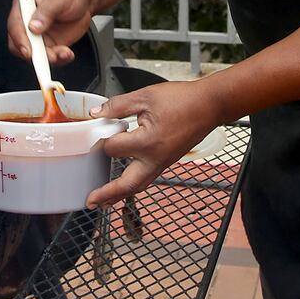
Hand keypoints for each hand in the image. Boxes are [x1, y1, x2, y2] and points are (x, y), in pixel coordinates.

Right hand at [5, 0, 94, 65]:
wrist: (85, 0)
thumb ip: (46, 11)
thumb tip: (33, 27)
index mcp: (24, 6)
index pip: (14, 25)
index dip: (19, 39)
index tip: (28, 51)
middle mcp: (27, 23)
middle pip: (20, 45)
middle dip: (34, 54)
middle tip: (49, 56)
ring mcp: (37, 36)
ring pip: (35, 55)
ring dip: (49, 58)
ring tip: (64, 53)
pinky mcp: (49, 45)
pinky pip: (50, 58)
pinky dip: (59, 59)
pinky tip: (67, 53)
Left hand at [85, 79, 227, 207]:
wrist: (210, 105)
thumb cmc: (182, 99)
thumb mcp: (145, 96)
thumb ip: (118, 106)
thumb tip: (98, 114)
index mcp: (147, 142)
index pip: (113, 148)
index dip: (101, 138)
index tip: (95, 130)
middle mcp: (155, 158)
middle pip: (127, 184)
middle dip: (107, 194)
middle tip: (90, 202)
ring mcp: (163, 162)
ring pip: (139, 185)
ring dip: (120, 194)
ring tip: (104, 200)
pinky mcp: (168, 161)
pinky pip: (148, 177)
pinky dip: (134, 184)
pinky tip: (126, 182)